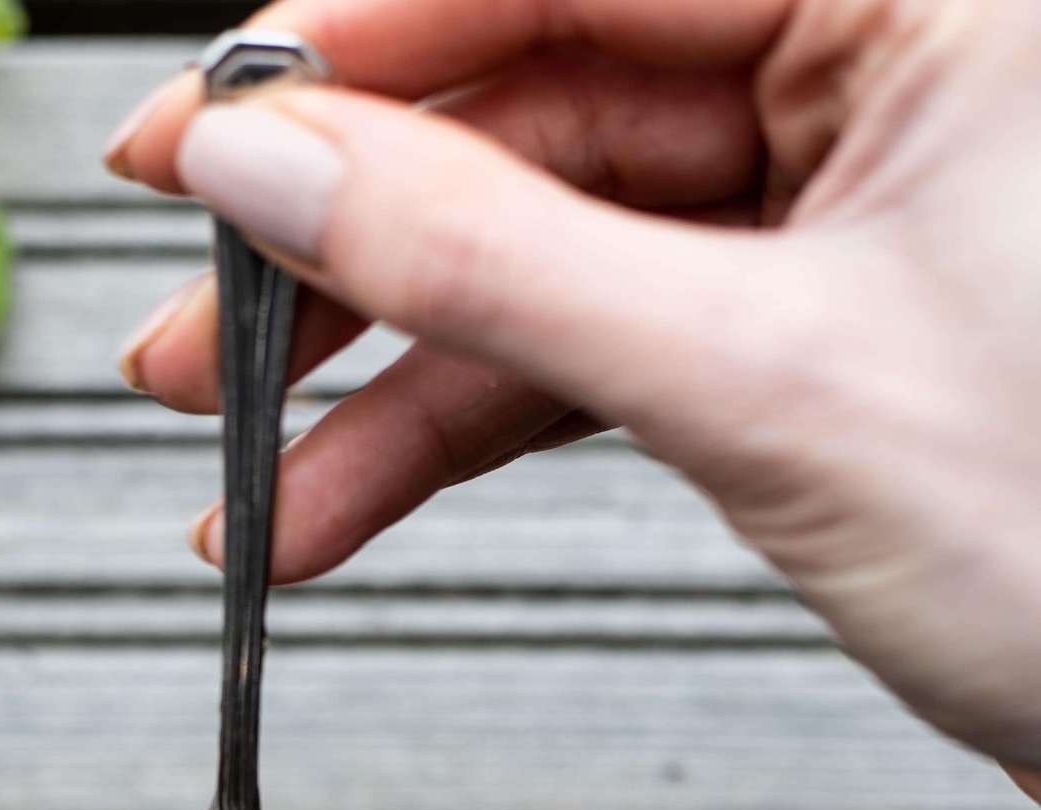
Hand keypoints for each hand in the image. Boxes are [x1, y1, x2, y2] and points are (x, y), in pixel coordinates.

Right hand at [107, 0, 1040, 771]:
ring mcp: (834, 185)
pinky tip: (354, 492)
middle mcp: (879, 49)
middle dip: (348, 233)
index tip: (202, 126)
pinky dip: (470, 423)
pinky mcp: (801, 310)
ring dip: (386, 359)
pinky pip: (592, 337)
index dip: (353, 39)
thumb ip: (495, 262)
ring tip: (249, 457)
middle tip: (202, 320)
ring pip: (545, 233)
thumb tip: (279, 160)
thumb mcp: (759, 383)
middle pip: (535, 92)